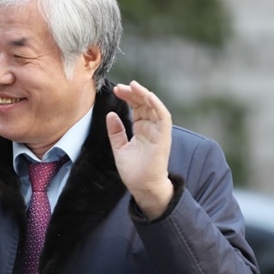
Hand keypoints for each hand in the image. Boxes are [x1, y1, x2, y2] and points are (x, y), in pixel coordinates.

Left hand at [106, 81, 173, 218]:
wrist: (142, 187)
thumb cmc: (134, 170)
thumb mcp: (119, 147)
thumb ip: (116, 132)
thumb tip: (110, 114)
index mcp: (142, 130)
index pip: (137, 108)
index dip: (128, 97)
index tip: (116, 90)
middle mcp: (151, 128)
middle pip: (145, 104)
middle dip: (133, 93)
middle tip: (121, 87)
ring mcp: (158, 132)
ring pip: (154, 107)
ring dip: (144, 95)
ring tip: (133, 86)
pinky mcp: (163, 137)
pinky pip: (163, 118)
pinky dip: (157, 105)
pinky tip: (148, 96)